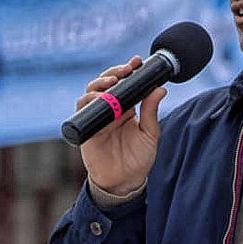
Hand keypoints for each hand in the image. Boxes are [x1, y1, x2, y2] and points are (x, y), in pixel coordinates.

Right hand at [77, 55, 167, 195]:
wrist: (124, 182)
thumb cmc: (138, 159)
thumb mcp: (150, 133)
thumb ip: (151, 111)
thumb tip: (160, 88)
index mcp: (126, 107)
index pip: (124, 83)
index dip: (128, 70)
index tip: (137, 61)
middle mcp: (110, 109)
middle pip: (106, 82)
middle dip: (114, 72)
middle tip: (126, 69)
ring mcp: (97, 117)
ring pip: (92, 91)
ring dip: (100, 83)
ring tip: (112, 82)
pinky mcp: (86, 127)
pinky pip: (82, 109)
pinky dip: (88, 100)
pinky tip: (99, 98)